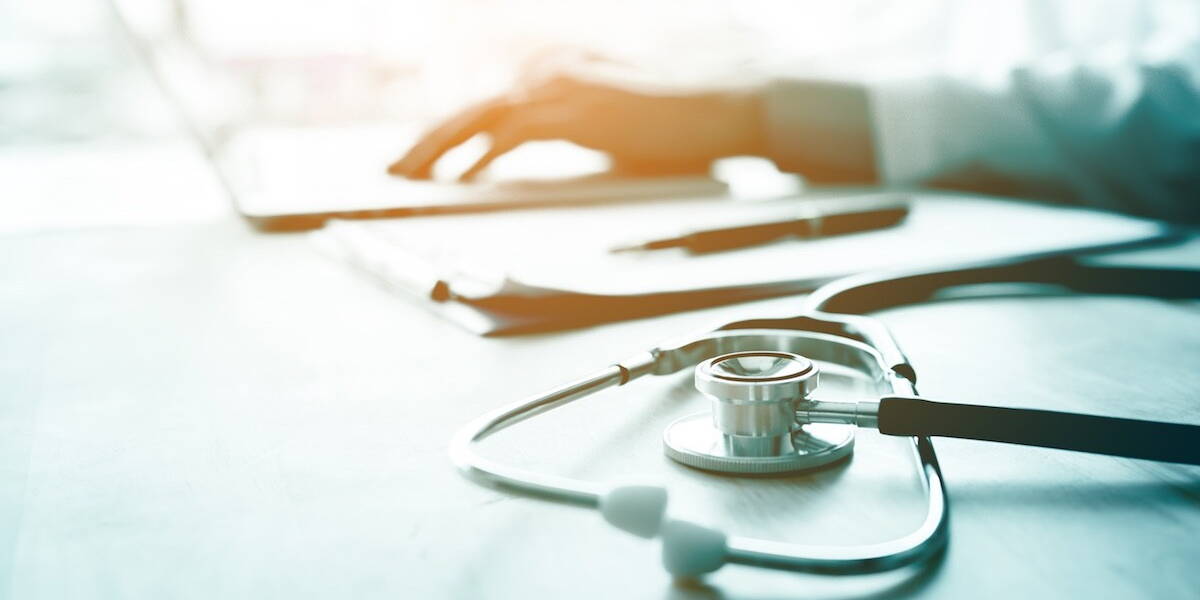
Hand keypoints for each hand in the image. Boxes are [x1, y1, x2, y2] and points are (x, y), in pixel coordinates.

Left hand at [387, 72, 766, 180]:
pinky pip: (511, 137)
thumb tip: (542, 160)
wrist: (732, 104)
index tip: (422, 160)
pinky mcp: (576, 108)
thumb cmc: (684, 121)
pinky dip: (481, 160)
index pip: (489, 106)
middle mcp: (552, 70)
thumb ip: (575, 133)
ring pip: (478, 119)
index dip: (449, 136)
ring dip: (438, 152)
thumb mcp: (617, 126)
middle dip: (426, 144)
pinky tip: (461, 183)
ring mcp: (562, 84)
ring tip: (408, 180)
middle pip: (472, 109)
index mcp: (559, 70)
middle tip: (393, 172)